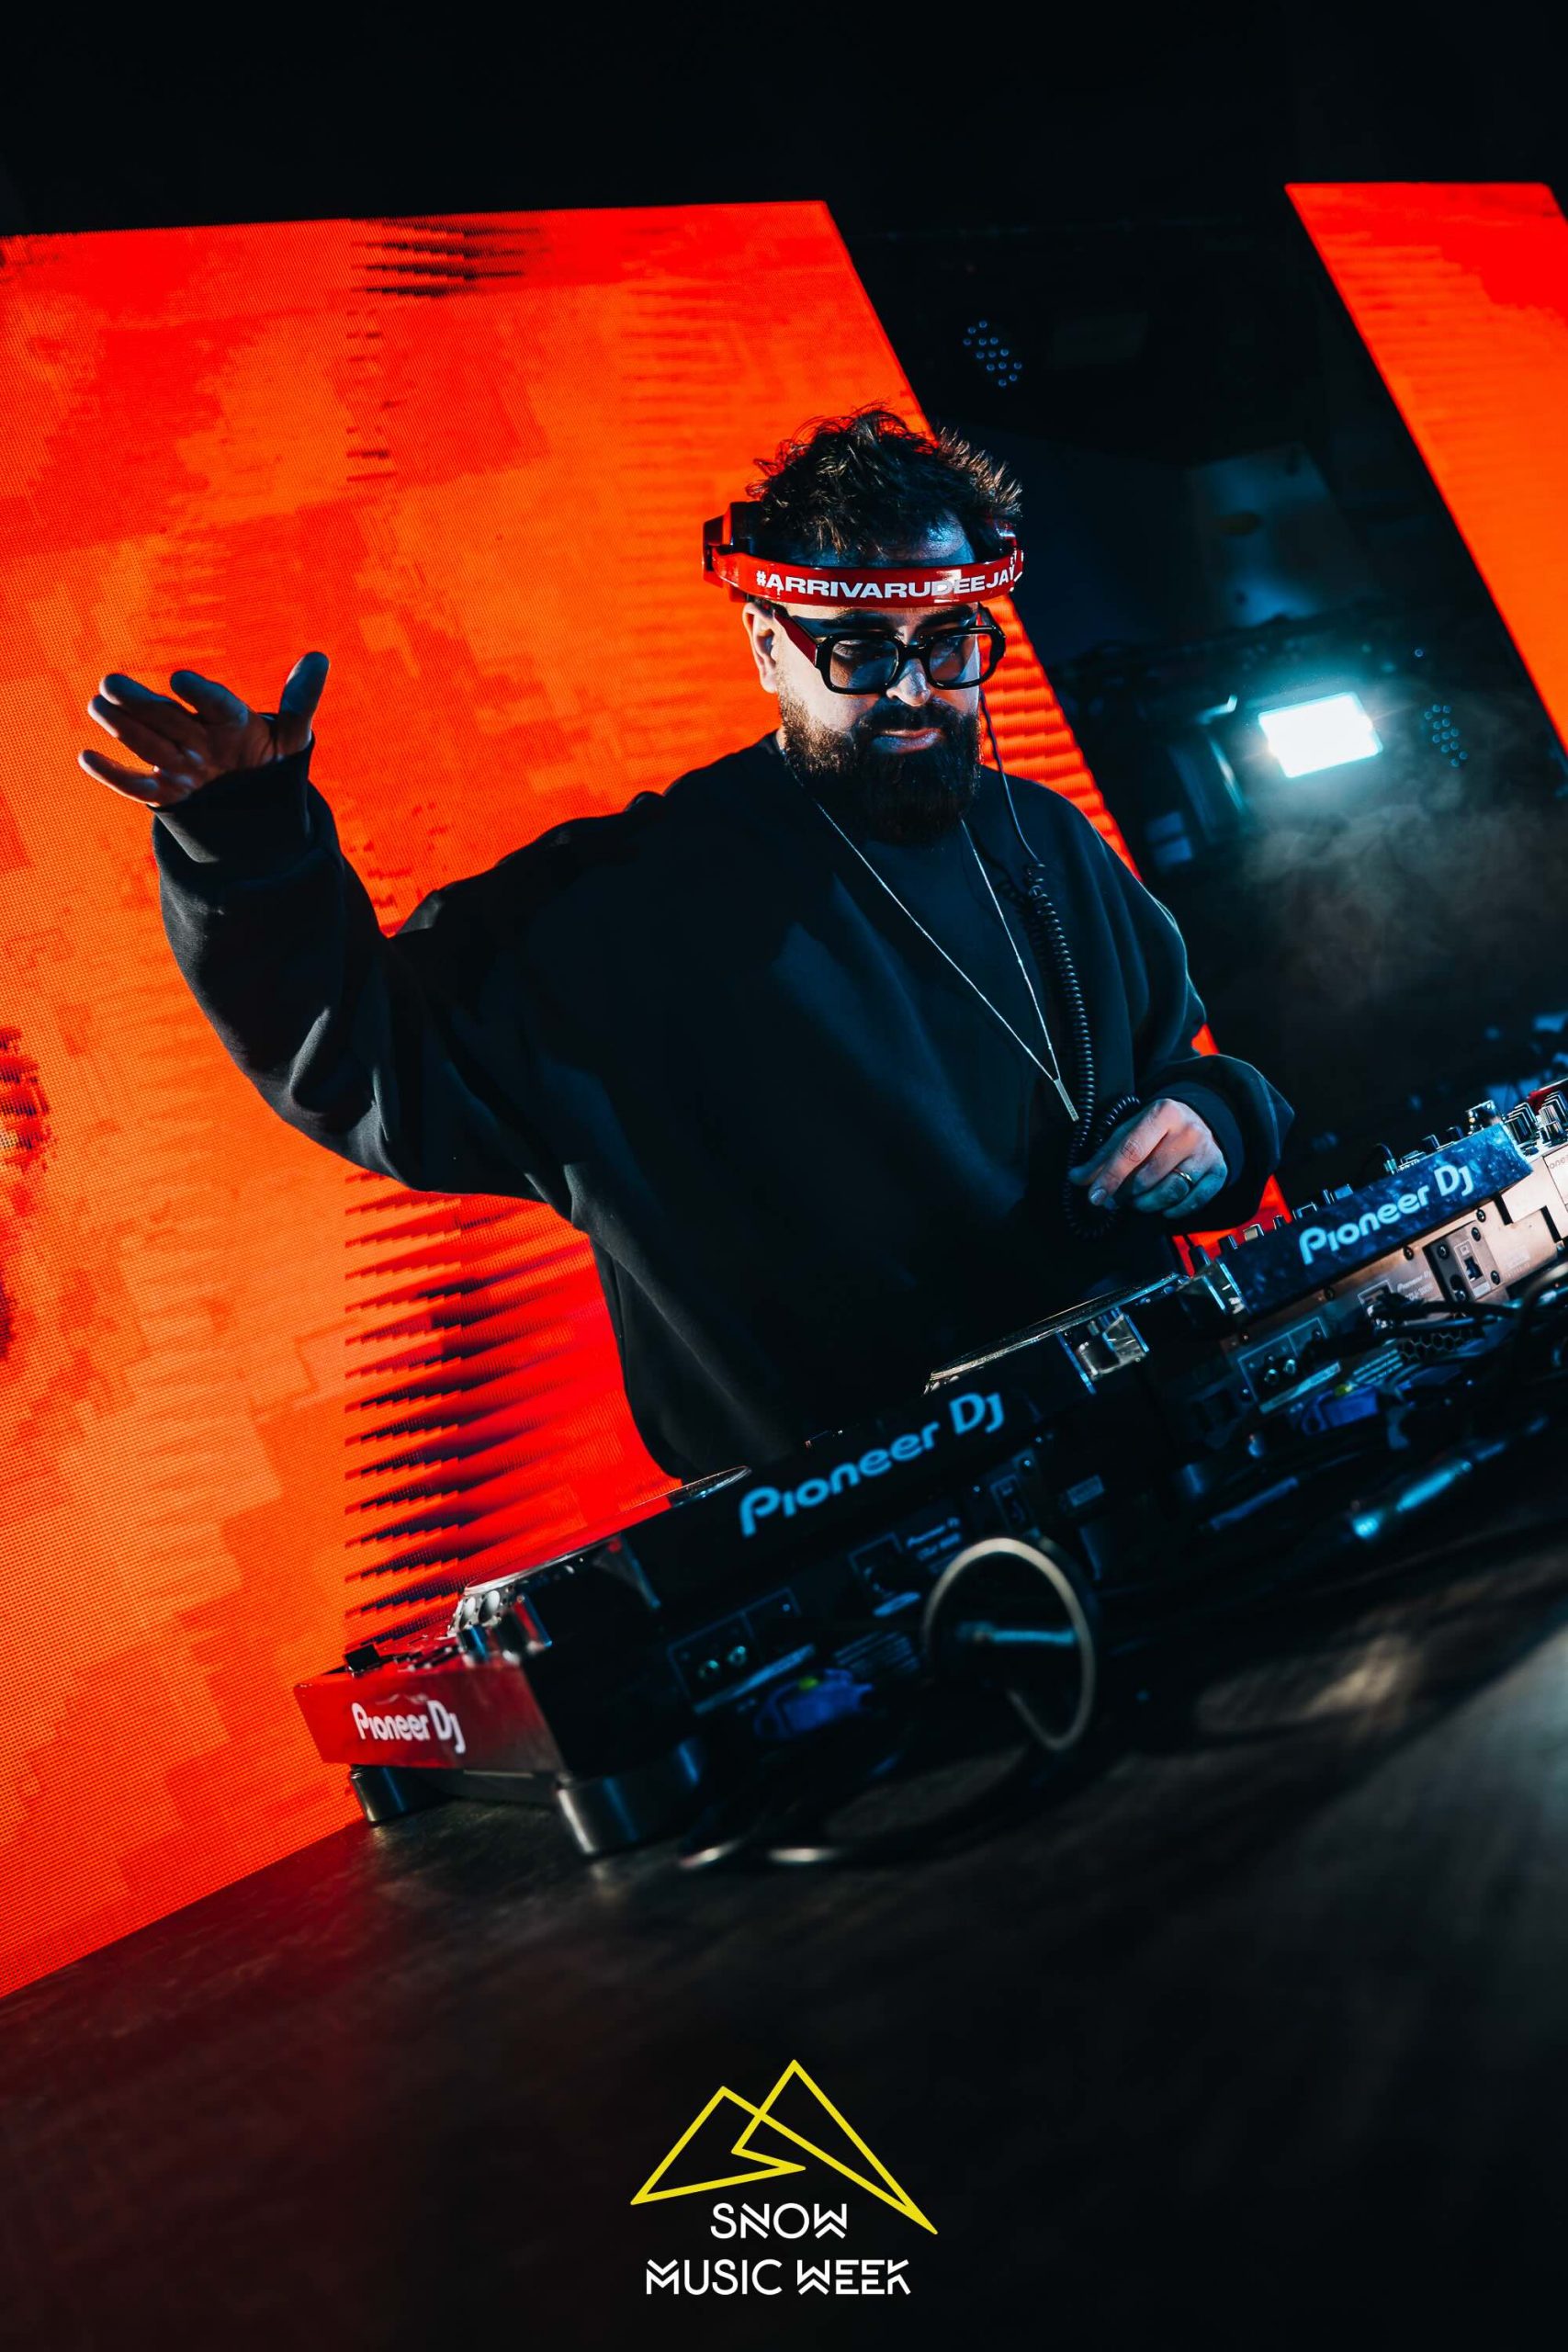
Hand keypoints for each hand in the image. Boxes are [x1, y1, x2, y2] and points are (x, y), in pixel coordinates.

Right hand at [79, 652, 329, 808]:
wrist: (253, 800)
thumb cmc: (269, 760)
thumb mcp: (291, 739)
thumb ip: (300, 703)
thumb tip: (318, 657)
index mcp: (228, 718)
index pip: (214, 702)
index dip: (199, 692)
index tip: (180, 680)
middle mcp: (196, 733)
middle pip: (166, 716)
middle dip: (140, 702)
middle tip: (112, 682)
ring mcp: (177, 760)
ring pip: (145, 741)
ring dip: (120, 725)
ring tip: (97, 704)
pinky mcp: (165, 790)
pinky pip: (135, 784)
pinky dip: (112, 774)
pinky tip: (87, 757)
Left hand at [1067, 1098, 1226, 1219]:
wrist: (1204, 1121)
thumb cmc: (1159, 1129)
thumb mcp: (1130, 1132)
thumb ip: (1104, 1156)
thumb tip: (1076, 1178)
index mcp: (1163, 1113)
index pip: (1132, 1150)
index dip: (1110, 1176)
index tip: (1095, 1196)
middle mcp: (1189, 1132)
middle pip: (1149, 1175)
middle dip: (1126, 1193)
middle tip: (1115, 1199)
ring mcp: (1206, 1153)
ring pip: (1171, 1191)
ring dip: (1147, 1204)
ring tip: (1136, 1202)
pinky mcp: (1219, 1172)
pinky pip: (1193, 1202)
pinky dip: (1174, 1210)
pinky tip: (1163, 1207)